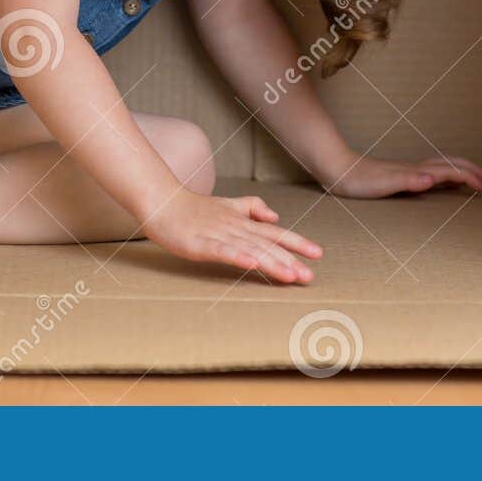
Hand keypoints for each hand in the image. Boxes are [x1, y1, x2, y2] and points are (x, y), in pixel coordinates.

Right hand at [142, 189, 322, 283]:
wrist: (163, 203)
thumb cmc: (194, 208)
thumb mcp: (227, 204)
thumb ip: (251, 208)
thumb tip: (275, 216)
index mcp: (242, 221)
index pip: (275, 232)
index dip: (296, 242)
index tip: (317, 254)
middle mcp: (235, 227)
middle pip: (267, 244)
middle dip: (289, 260)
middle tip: (309, 276)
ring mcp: (219, 235)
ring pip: (251, 250)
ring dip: (272, 262)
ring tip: (290, 275)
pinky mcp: (202, 244)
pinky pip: (224, 251)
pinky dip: (239, 257)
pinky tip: (253, 265)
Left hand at [319, 150, 481, 199]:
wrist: (338, 170)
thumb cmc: (359, 181)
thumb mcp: (384, 184)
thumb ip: (409, 180)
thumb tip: (434, 178)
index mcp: (416, 171)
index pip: (449, 170)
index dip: (468, 176)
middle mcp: (414, 168)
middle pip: (449, 163)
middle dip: (470, 169)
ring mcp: (407, 170)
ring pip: (441, 166)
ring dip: (459, 169)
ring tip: (471, 177)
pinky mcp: (399, 175)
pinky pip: (430, 172)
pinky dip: (443, 174)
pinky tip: (439, 181)